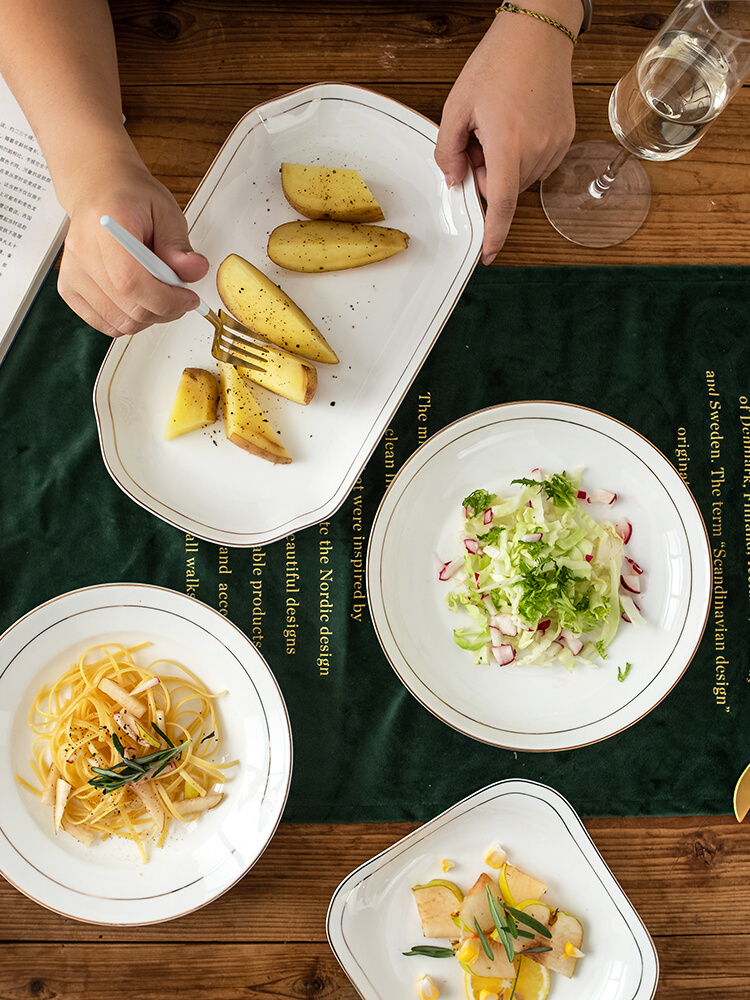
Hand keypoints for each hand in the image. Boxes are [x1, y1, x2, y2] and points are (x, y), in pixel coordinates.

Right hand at [57, 150, 208, 336]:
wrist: (100, 192)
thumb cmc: (130, 200)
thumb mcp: (166, 212)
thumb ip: (179, 245)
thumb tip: (194, 270)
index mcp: (106, 226)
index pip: (132, 282)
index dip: (167, 300)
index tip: (188, 298)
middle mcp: (82, 252)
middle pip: (128, 309)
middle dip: (164, 311)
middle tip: (178, 295)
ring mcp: (72, 273)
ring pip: (119, 323)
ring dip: (149, 317)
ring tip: (157, 294)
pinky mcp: (69, 290)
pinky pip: (106, 324)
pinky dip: (129, 320)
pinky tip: (138, 300)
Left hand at [435, 4, 580, 262]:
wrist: (539, 33)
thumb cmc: (498, 62)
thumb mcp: (457, 105)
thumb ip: (447, 150)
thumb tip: (453, 180)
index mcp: (508, 143)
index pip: (501, 204)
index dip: (493, 234)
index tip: (487, 254)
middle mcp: (537, 149)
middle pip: (504, 189)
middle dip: (486, 175)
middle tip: (478, 140)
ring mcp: (555, 145)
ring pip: (520, 178)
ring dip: (505, 165)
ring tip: (500, 125)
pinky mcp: (565, 139)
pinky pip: (537, 164)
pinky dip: (522, 155)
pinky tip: (517, 124)